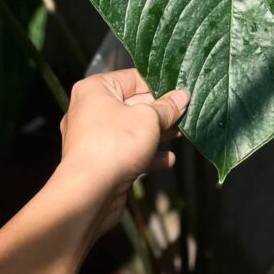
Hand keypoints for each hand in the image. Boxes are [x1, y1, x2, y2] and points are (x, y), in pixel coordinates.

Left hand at [57, 69, 189, 232]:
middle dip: (161, 111)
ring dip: (157, 133)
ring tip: (180, 134)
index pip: (133, 79)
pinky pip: (127, 152)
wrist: (88, 195)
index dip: (159, 84)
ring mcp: (94, 138)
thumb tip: (182, 96)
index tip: (180, 92)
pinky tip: (168, 160)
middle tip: (185, 113)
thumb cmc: (114, 145)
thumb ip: (167, 107)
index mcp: (95, 89)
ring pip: (132, 130)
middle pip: (133, 104)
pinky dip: (146, 154)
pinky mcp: (100, 162)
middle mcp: (90, 110)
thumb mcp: (149, 119)